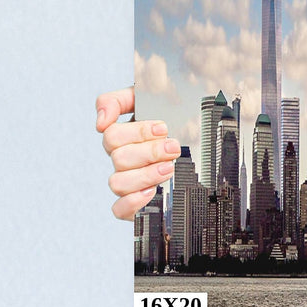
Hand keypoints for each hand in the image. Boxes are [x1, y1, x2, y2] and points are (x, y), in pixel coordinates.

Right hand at [96, 87, 178, 220]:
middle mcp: (124, 159)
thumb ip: (124, 98)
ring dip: (145, 175)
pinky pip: (119, 209)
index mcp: (126, 135)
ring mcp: (128, 181)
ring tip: (169, 168)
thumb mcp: (158, 98)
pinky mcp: (135, 203)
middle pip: (118, 157)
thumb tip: (101, 120)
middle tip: (173, 147)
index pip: (111, 132)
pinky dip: (132, 202)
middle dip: (149, 151)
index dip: (137, 131)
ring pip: (117, 182)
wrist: (205, 148)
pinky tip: (151, 192)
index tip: (163, 128)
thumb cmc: (181, 121)